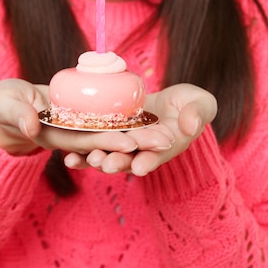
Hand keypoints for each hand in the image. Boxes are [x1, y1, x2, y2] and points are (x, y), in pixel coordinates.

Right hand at [0, 79, 174, 155]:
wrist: (8, 109)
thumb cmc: (4, 105)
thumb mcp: (5, 103)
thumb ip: (17, 113)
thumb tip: (32, 125)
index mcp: (54, 134)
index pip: (84, 140)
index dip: (106, 143)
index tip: (131, 144)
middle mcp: (72, 136)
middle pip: (107, 141)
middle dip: (136, 142)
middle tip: (167, 140)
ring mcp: (80, 130)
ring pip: (114, 134)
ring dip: (140, 136)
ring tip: (169, 135)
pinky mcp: (85, 120)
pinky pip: (110, 123)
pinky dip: (130, 124)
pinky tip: (153, 121)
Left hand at [63, 83, 217, 175]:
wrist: (167, 101)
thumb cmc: (188, 103)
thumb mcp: (200, 102)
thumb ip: (198, 113)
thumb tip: (191, 126)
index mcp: (167, 145)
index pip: (158, 154)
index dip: (149, 160)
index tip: (141, 166)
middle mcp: (144, 150)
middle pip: (130, 159)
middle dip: (118, 162)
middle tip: (107, 164)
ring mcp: (125, 145)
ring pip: (110, 155)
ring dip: (97, 160)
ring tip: (85, 160)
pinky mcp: (109, 137)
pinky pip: (94, 147)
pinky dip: (81, 155)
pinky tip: (68, 158)